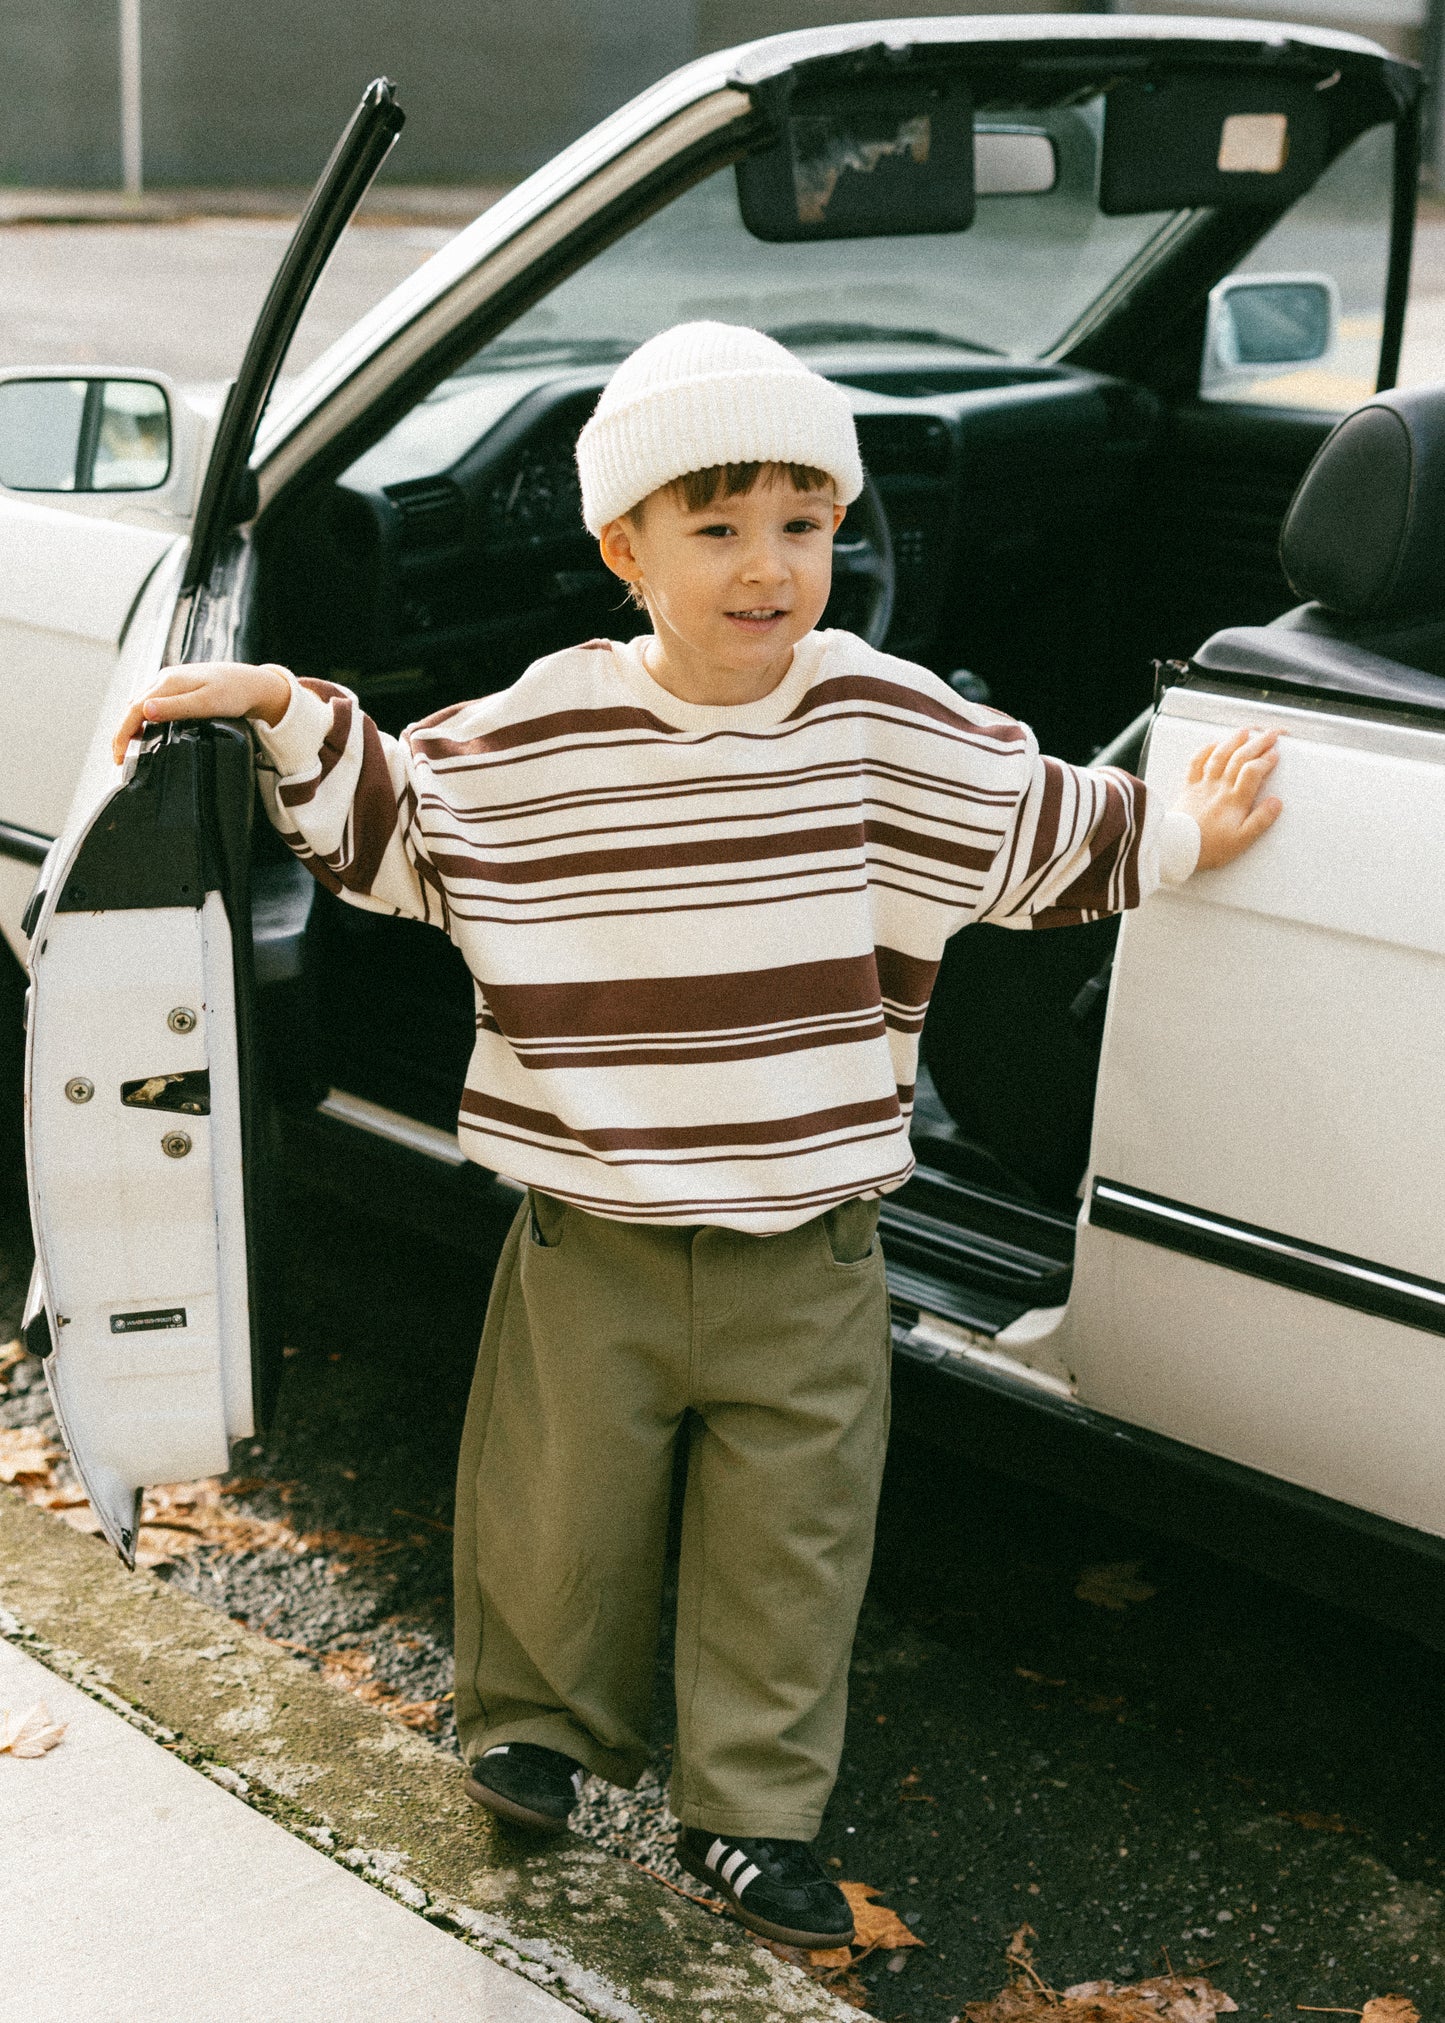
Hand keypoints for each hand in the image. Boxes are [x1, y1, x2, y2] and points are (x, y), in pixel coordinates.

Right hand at [111, 662, 292, 765]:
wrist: (253, 683)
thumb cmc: (234, 693)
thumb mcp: (206, 703)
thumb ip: (175, 707)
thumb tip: (144, 711)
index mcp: (168, 682)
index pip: (133, 709)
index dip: (122, 734)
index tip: (118, 756)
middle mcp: (165, 679)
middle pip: (132, 707)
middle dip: (122, 732)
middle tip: (119, 758)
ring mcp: (170, 681)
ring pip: (140, 704)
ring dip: (130, 725)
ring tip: (128, 748)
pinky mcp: (178, 686)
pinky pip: (151, 702)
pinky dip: (142, 718)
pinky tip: (146, 731)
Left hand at [1175, 727, 1282, 870]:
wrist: (1176, 848)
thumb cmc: (1209, 848)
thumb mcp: (1241, 840)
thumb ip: (1260, 820)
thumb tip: (1276, 802)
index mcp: (1235, 800)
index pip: (1253, 771)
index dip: (1266, 760)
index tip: (1276, 754)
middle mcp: (1219, 787)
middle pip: (1240, 757)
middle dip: (1258, 742)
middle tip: (1272, 733)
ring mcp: (1203, 784)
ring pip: (1220, 755)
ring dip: (1234, 740)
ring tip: (1246, 730)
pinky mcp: (1188, 787)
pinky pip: (1196, 762)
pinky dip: (1205, 750)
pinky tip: (1214, 743)